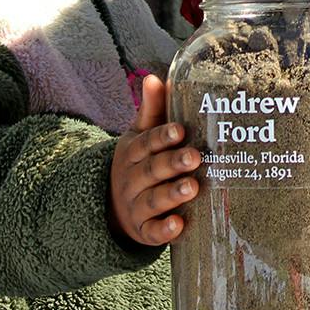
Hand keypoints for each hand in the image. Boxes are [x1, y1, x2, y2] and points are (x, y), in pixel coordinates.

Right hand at [108, 74, 200, 246]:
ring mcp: (135, 206)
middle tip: (195, 157)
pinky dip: (164, 231)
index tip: (180, 130)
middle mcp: (131, 179)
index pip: (146, 142)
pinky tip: (179, 226)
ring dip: (172, 194)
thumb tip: (154, 77)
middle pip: (151, 170)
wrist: (114, 206)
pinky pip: (151, 232)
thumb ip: (151, 110)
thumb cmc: (140, 162)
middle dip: (172, 163)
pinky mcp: (143, 231)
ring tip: (192, 188)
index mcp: (132, 152)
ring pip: (152, 200)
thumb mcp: (139, 135)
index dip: (162, 137)